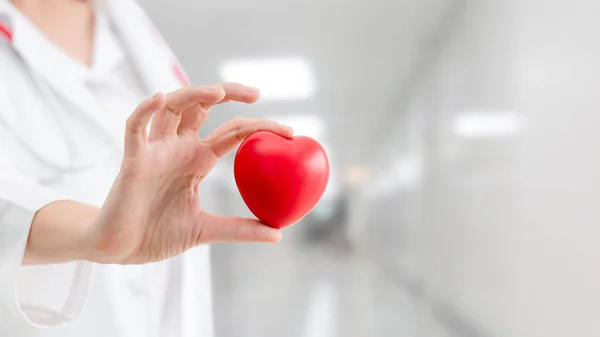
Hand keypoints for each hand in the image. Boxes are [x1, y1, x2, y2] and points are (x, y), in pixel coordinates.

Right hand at [88, 83, 292, 263]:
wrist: (121, 249)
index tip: (289, 132)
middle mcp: (178, 148)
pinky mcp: (133, 159)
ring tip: (218, 92)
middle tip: (257, 93)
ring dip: (192, 94)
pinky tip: (160, 98)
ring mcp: (155, 150)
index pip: (233, 133)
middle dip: (228, 93)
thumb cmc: (158, 234)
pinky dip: (145, 110)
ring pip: (172, 108)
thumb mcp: (206, 230)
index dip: (259, 127)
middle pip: (203, 107)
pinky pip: (135, 127)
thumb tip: (278, 233)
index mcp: (198, 160)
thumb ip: (239, 228)